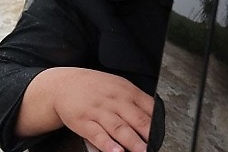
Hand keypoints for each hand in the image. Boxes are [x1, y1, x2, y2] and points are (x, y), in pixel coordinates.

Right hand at [17, 67, 153, 151]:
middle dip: (150, 136)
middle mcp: (114, 101)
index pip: (149, 108)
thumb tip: (157, 119)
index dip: (159, 125)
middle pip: (137, 119)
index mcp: (126, 91)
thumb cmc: (94, 87)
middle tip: (156, 147)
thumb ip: (137, 101)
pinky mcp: (84, 122)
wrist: (63, 83)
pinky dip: (107, 144)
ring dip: (133, 142)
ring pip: (119, 128)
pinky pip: (97, 134)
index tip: (164, 137)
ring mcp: (99, 111)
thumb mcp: (118, 86)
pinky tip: (115, 151)